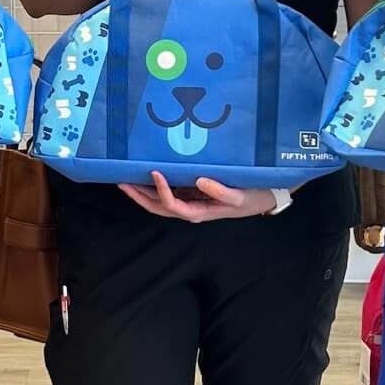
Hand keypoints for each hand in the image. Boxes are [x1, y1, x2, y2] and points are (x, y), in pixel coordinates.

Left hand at [118, 170, 276, 221]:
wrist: (262, 198)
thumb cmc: (251, 198)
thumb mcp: (239, 196)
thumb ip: (220, 191)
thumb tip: (199, 181)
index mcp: (199, 212)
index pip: (173, 205)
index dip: (161, 191)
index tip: (155, 172)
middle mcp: (190, 209)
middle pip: (158, 207)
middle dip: (139, 196)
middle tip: (122, 180)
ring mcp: (190, 202)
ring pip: (159, 202)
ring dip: (142, 192)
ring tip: (126, 178)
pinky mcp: (192, 194)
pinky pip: (168, 192)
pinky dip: (155, 186)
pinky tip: (145, 174)